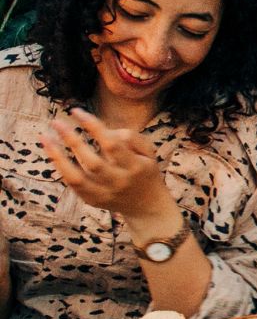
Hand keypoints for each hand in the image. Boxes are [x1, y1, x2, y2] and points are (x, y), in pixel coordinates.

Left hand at [41, 109, 173, 221]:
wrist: (148, 206)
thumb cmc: (144, 171)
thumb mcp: (148, 152)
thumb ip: (130, 137)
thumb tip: (104, 131)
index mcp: (135, 167)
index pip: (112, 145)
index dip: (93, 126)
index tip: (76, 111)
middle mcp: (119, 182)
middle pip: (92, 162)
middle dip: (72, 140)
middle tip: (56, 122)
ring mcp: (105, 193)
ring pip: (76, 178)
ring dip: (58, 157)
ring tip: (44, 138)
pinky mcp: (92, 200)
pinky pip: (72, 184)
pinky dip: (60, 167)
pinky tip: (51, 152)